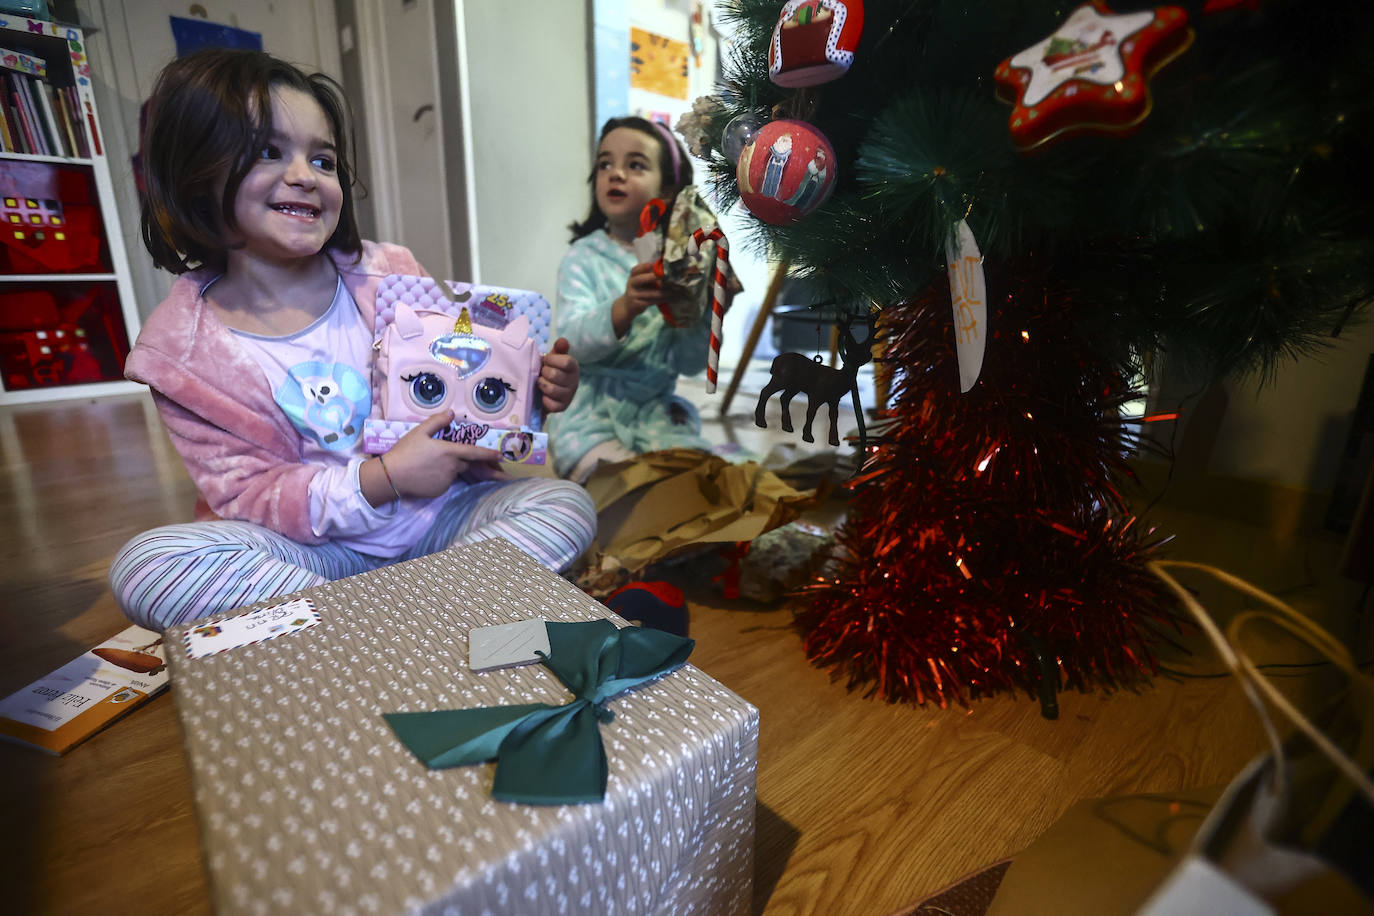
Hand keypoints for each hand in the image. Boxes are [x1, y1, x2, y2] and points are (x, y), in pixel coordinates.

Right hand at [366, 411, 499, 502]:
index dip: (488, 454)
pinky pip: (446, 483)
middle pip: (463, 462)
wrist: (392, 476)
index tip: (500, 455)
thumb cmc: (405, 451)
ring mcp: (447, 480)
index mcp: (450, 451)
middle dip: (457, 459)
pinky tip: (425, 474)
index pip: (474, 452)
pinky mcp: (440, 491)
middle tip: (437, 456)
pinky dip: (440, 478)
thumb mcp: (419, 432)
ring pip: (454, 473)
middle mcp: (452, 467)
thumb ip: (437, 421)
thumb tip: (451, 412)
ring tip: (427, 465)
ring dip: (448, 468)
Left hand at [537, 337, 578, 413]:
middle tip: (542, 373)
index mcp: (574, 367)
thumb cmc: (550, 369)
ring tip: (541, 383)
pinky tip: (543, 396)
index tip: (546, 361)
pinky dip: (544, 400)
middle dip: (544, 373)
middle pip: (555, 375)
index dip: (551, 360)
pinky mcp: (563, 407)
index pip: (566, 362)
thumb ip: (558, 349)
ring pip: (552, 390)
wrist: (544, 389)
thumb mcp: (553, 358)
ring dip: (542, 385)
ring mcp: (569, 395)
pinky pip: (551, 404)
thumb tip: (562, 341)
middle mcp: (575, 381)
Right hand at [611, 261, 661, 336]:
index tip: (650, 264)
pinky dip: (661, 300)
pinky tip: (668, 299)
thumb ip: (649, 275)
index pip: (635, 270)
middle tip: (664, 275)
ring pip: (649, 293)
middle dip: (653, 277)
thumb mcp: (640, 281)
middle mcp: (631, 284)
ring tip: (672, 291)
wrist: (628, 306)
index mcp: (632, 276)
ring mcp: (633, 295)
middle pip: (640, 279)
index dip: (642, 267)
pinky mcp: (637, 304)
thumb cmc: (639, 289)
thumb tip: (664, 270)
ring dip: (662, 292)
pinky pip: (651, 302)